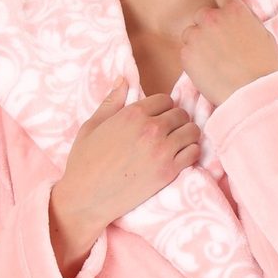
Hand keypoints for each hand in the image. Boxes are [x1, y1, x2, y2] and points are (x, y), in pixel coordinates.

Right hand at [51, 78, 201, 229]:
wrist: (85, 198)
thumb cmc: (84, 162)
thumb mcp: (92, 126)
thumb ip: (112, 101)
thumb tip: (123, 78)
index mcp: (132, 113)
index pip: (165, 99)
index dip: (162, 109)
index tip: (157, 119)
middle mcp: (150, 127)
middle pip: (180, 114)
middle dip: (175, 121)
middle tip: (167, 133)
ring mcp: (162, 150)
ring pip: (192, 131)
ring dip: (186, 135)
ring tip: (176, 144)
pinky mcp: (169, 171)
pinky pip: (194, 152)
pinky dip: (190, 153)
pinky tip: (179, 158)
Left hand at [179, 0, 277, 105]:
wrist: (252, 93)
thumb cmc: (264, 67)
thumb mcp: (263, 34)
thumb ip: (247, 18)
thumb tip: (240, 8)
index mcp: (234, 10)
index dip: (222, 2)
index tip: (223, 13)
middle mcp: (213, 18)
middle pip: (202, 14)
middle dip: (209, 26)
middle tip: (219, 44)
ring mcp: (197, 36)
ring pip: (190, 32)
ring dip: (198, 41)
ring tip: (213, 60)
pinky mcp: (186, 55)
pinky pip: (186, 51)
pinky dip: (193, 59)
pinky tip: (208, 70)